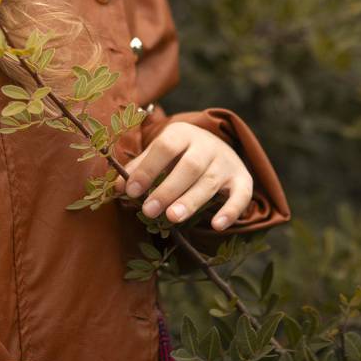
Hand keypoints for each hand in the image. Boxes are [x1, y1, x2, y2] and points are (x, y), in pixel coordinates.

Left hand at [112, 121, 252, 230]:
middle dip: (168, 189)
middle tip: (149, 211)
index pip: (165, 147)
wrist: (219, 146)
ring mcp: (226, 163)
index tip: (131, 191)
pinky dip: (231, 210)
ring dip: (191, 201)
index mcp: (183, 134)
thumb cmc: (181, 154)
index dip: (148, 168)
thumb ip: (140, 167)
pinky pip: (241, 195)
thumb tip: (117, 188)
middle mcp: (207, 145)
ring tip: (172, 218)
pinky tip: (217, 225)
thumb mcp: (161, 152)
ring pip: (210, 182)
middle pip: (190, 166)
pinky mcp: (243, 179)